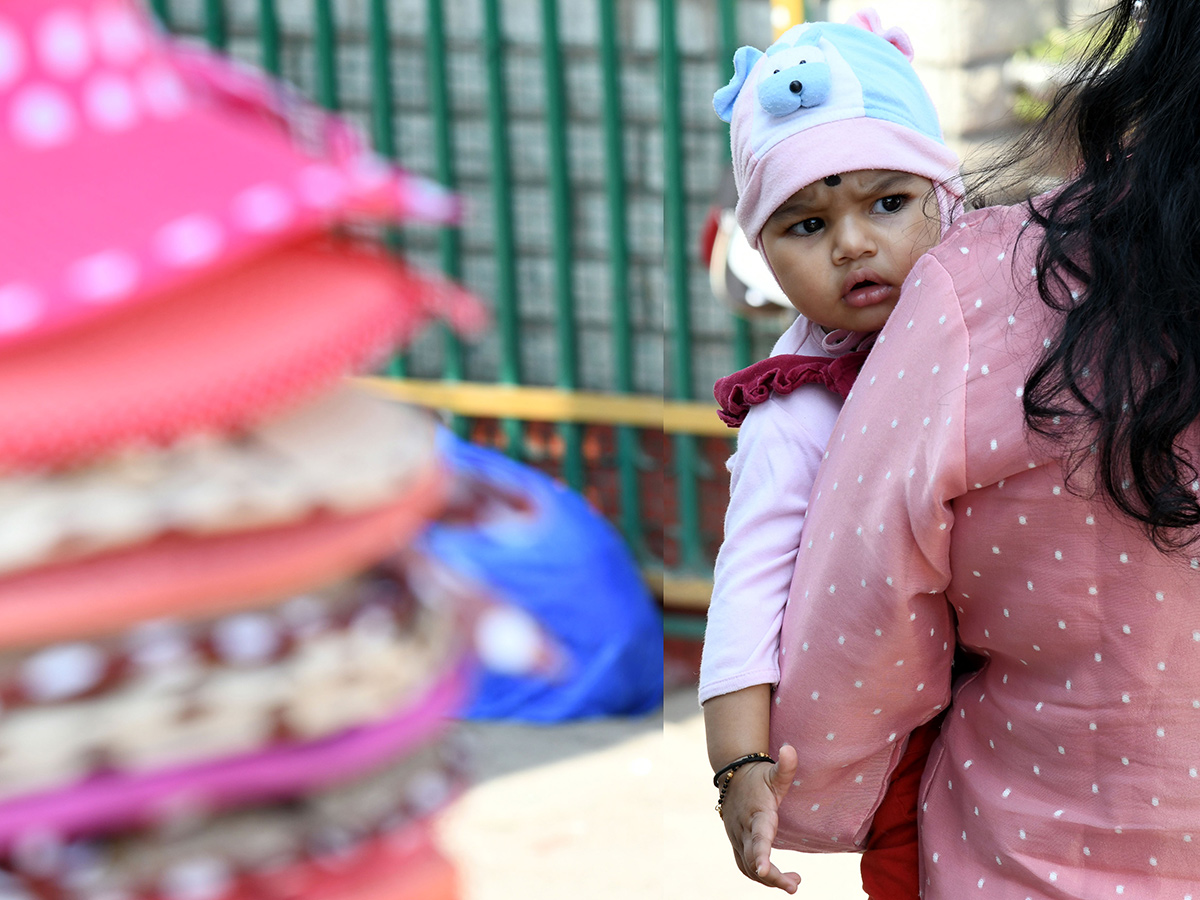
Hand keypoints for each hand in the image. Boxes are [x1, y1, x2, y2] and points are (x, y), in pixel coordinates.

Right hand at [720, 743, 799, 891]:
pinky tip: (777, 878)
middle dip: (774, 877)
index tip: (764, 870)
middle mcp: (744, 830)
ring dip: (769, 880)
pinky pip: (743, 866)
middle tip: (796, 884)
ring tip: (794, 883)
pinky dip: (758, 877)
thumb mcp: (772, 772)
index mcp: (756, 815)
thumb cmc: (757, 777)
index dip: (760, 855)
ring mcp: (737, 838)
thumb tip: (790, 749)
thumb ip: (785, 767)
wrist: (732, 776)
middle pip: (753, 860)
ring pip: (748, 868)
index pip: (758, 838)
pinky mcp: (736, 843)